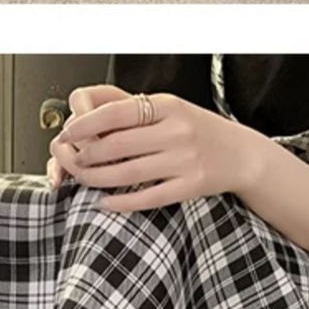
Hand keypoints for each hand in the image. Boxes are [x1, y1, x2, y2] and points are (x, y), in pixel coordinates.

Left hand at [50, 92, 262, 211]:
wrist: (242, 154)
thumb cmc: (198, 130)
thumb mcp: (171, 108)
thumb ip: (133, 109)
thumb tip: (85, 112)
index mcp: (168, 106)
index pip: (117, 111)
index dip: (86, 124)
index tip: (66, 133)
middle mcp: (177, 131)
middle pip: (116, 145)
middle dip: (85, 155)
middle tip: (71, 159)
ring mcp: (185, 160)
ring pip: (127, 173)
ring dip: (97, 179)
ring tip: (82, 179)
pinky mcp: (191, 186)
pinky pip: (148, 197)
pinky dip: (122, 203)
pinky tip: (106, 203)